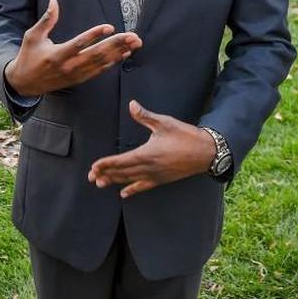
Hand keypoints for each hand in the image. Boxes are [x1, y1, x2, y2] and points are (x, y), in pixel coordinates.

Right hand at [3, 0, 142, 96]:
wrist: (25, 83)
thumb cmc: (28, 56)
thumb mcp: (32, 36)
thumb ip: (46, 20)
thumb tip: (54, 1)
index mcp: (56, 55)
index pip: (79, 44)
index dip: (95, 35)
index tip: (110, 27)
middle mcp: (68, 66)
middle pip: (96, 54)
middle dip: (116, 44)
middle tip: (133, 36)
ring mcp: (75, 75)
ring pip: (101, 63)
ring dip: (119, 52)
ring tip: (134, 43)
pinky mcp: (79, 80)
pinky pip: (99, 71)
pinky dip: (113, 62)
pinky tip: (124, 54)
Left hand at [87, 100, 215, 198]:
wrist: (206, 152)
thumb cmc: (185, 135)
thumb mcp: (164, 123)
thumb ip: (145, 116)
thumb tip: (132, 105)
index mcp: (147, 153)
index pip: (121, 161)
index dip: (106, 164)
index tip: (94, 167)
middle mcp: (149, 167)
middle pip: (122, 172)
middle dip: (106, 174)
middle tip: (91, 178)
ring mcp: (155, 176)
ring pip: (130, 180)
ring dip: (115, 181)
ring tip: (101, 184)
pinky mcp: (162, 179)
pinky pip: (144, 186)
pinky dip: (133, 189)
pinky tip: (124, 194)